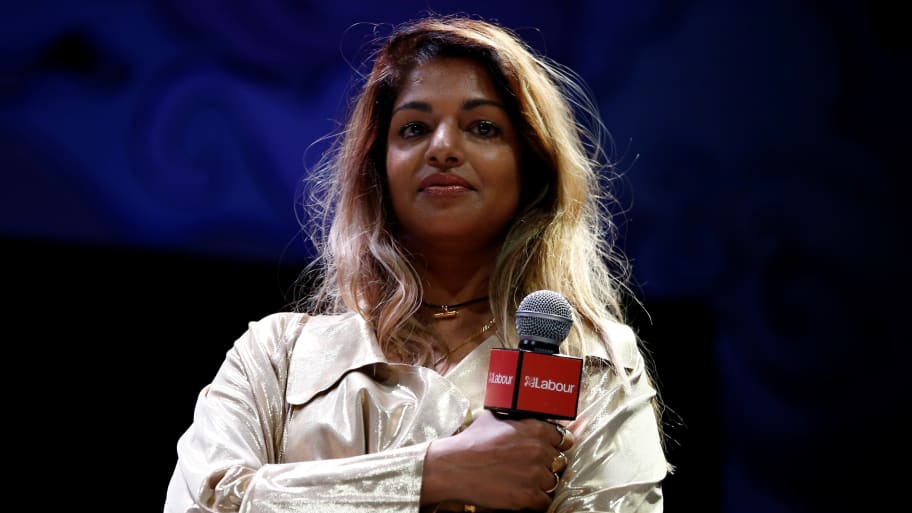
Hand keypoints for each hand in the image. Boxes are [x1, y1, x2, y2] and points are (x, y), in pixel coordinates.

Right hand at [421, 410, 575, 510]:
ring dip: (541, 483)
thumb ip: (517, 418)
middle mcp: (539, 450)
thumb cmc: (471, 442)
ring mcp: (534, 475)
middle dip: (546, 464)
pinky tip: (523, 494)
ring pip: (552, 481)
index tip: (552, 450)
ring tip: (524, 481)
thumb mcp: (495, 418)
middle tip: (530, 467)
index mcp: (535, 428)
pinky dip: (536, 500)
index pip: (563, 438)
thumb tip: (526, 417)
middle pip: (558, 461)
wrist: (453, 467)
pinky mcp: (527, 496)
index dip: (557, 445)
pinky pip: (544, 501)